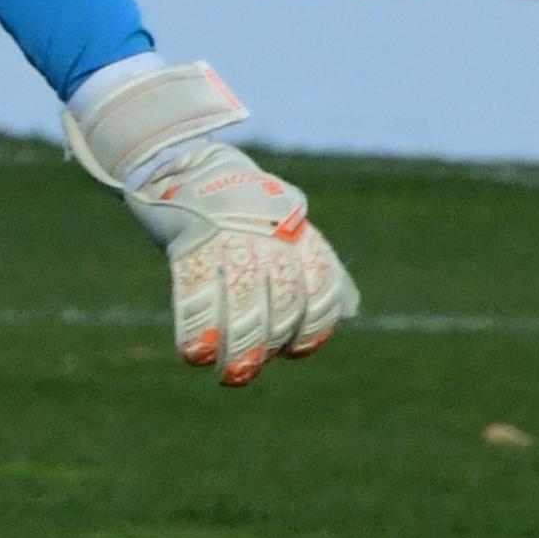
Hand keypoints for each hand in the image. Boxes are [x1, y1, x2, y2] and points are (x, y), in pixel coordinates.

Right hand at [65, 55, 360, 385]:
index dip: (312, 327)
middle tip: (245, 373)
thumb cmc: (245, 209)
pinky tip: (193, 353)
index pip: (321, 287)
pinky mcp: (189, 239)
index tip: (291, 350)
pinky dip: (195, 326)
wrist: (187, 163)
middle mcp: (270, 234)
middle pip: (282, 298)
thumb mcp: (290, 228)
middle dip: (268, 342)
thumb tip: (351, 311)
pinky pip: (195, 289)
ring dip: (236, 345)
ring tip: (226, 374)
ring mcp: (230, 236)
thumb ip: (321, 269)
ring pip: (243, 299)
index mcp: (299, 233)